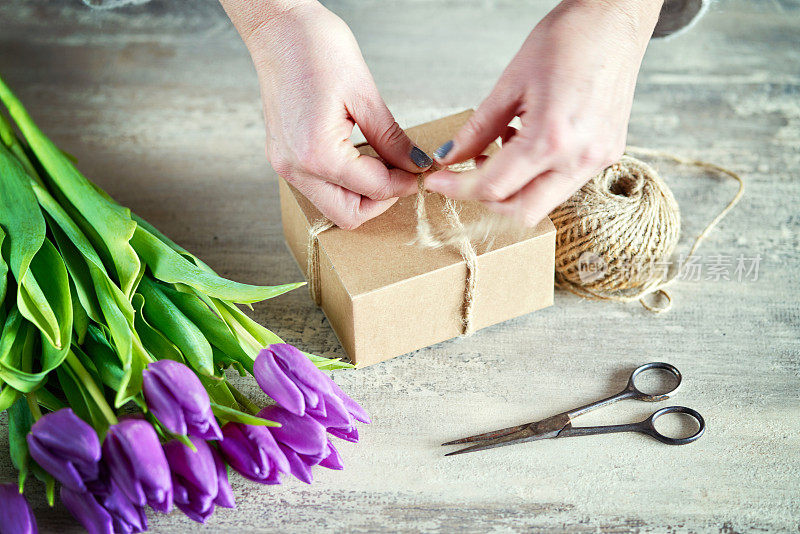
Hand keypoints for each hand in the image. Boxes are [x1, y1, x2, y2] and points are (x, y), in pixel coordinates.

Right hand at [229, 1, 431, 228]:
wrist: (276, 27)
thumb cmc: (315, 48)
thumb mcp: (365, 94)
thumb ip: (391, 139)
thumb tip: (415, 165)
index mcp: (318, 154)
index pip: (373, 190)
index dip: (403, 183)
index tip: (419, 171)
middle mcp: (296, 167)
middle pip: (348, 215)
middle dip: (380, 201)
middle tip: (401, 175)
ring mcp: (285, 164)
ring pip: (331, 206)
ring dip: (361, 194)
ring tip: (381, 163)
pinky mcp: (282, 157)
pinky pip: (317, 187)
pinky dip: (343, 182)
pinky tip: (358, 157)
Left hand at [425, 0, 662, 225]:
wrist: (615, 19)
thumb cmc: (567, 40)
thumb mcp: (510, 83)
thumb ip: (477, 129)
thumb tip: (449, 156)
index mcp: (552, 139)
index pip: (494, 187)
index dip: (458, 188)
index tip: (437, 181)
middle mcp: (580, 159)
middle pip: (522, 212)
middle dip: (487, 199)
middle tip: (467, 173)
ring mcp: (598, 160)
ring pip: (544, 202)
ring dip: (514, 187)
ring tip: (502, 147)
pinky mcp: (608, 154)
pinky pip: (563, 183)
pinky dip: (537, 174)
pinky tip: (528, 142)